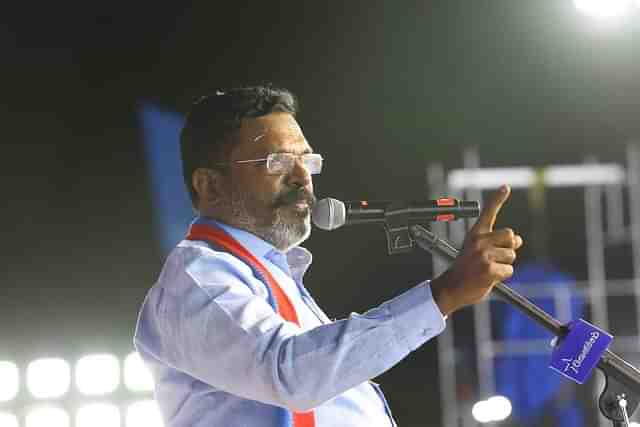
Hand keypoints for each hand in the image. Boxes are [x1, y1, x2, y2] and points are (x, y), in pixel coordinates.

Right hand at [431, 185, 522, 315]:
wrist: (451, 288)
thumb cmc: (466, 270)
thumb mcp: (477, 251)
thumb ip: (496, 243)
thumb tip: (519, 240)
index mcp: (475, 235)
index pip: (488, 213)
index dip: (497, 199)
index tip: (505, 187)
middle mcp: (479, 242)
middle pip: (510, 236)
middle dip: (509, 247)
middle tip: (495, 257)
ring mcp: (483, 255)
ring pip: (512, 255)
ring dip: (505, 264)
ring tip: (488, 269)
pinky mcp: (489, 270)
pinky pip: (509, 270)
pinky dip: (503, 276)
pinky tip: (489, 278)